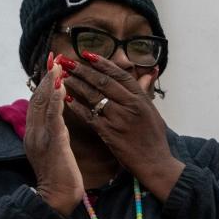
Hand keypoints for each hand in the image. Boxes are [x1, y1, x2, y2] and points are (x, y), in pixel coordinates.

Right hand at [24, 55, 83, 215]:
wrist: (56, 198)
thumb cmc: (60, 177)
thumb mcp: (55, 149)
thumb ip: (54, 132)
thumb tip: (58, 118)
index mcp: (34, 133)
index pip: (37, 103)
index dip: (43, 84)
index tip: (51, 67)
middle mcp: (34, 132)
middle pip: (38, 98)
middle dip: (46, 77)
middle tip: (55, 58)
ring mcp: (41, 137)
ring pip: (43, 104)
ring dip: (50, 83)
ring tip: (57, 66)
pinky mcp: (52, 143)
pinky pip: (53, 117)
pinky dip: (56, 100)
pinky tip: (61, 87)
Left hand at [62, 54, 185, 200]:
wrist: (155, 164)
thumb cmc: (155, 139)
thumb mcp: (153, 111)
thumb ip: (145, 91)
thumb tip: (149, 71)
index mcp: (141, 99)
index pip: (120, 75)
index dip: (102, 63)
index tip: (87, 54)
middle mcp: (130, 106)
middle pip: (103, 82)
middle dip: (83, 69)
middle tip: (67, 61)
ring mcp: (119, 119)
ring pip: (94, 96)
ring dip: (76, 84)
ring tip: (63, 76)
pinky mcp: (109, 133)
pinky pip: (89, 116)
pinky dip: (77, 107)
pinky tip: (66, 99)